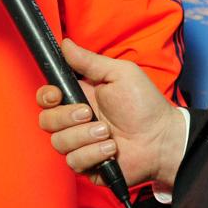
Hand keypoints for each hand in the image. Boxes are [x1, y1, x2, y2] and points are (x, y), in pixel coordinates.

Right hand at [36, 38, 186, 190]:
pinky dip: (93, 153)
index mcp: (79, 96)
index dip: (45, 96)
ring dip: (84, 136)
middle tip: (89, 113)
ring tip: (108, 132)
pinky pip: (74, 161)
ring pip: (59, 142)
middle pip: (46, 120)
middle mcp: (75, 121)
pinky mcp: (88, 164)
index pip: (46, 98)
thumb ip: (89, 61)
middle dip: (66, 117)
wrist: (161, 137)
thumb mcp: (119, 74)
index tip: (57, 95)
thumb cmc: (144, 103)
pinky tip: (111, 148)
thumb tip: (65, 43)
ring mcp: (80, 143)